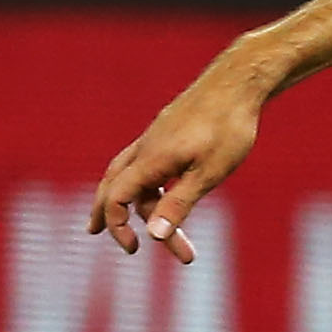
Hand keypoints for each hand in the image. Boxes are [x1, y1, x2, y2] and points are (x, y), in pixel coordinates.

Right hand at [88, 57, 265, 261]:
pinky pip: (148, 161)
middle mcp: (146, 148)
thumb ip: (179, 203)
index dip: (117, 224)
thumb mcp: (208, 173)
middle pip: (113, 183)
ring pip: (134, 173)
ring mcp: (157, 138)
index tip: (134, 248)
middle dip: (106, 210)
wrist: (238, 83)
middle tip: (93, 232)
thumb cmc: (227, 128)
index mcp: (151, 160)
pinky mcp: (169, 132)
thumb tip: (153, 235)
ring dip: (136, 201)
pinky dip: (148, 182)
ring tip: (143, 223)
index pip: (117, 197)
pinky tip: (160, 190)